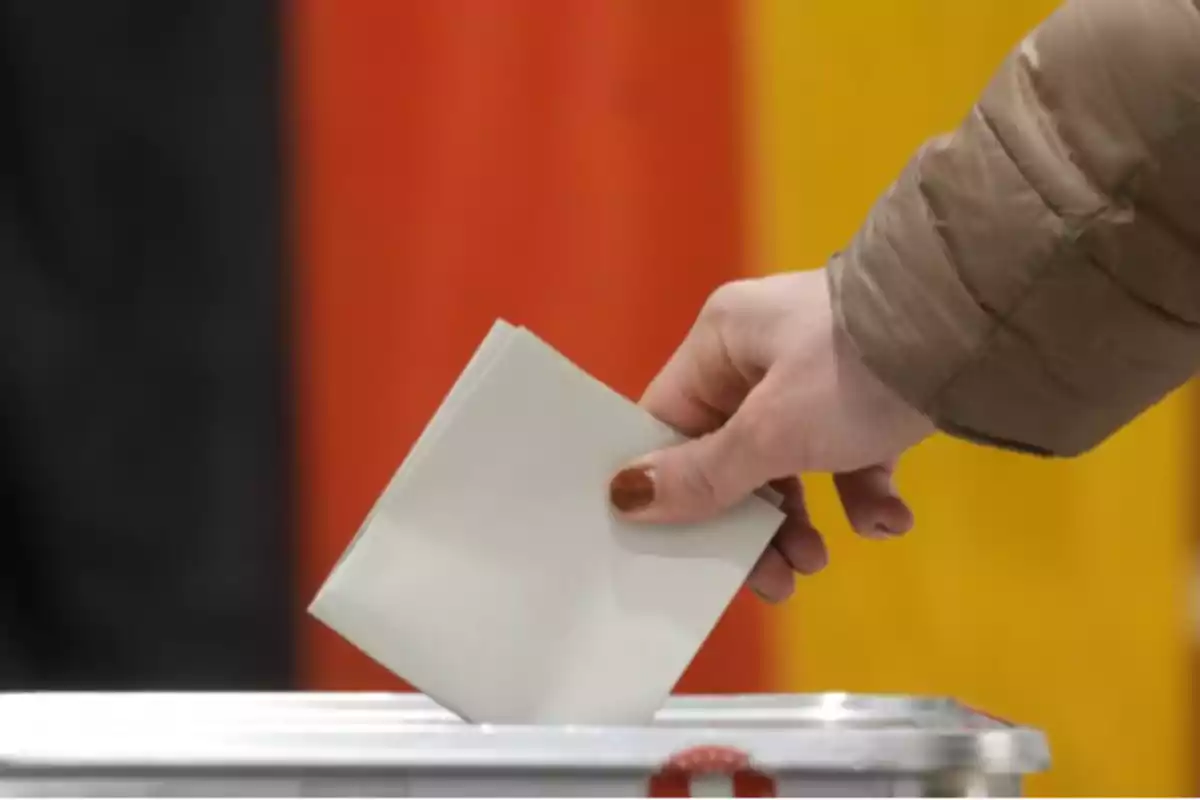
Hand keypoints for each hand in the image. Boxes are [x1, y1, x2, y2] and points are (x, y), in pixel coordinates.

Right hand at [608, 268, 934, 602]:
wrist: (979, 331)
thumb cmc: (851, 374)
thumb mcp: (772, 432)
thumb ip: (704, 475)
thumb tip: (622, 499)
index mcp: (721, 342)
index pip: (669, 421)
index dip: (667, 486)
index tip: (676, 548)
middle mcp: (761, 353)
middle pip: (730, 455)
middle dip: (750, 522)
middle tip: (771, 577)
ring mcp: (820, 374)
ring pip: (788, 463)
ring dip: (800, 520)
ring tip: (821, 560)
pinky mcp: (874, 394)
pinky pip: (847, 455)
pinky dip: (861, 493)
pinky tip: (890, 519)